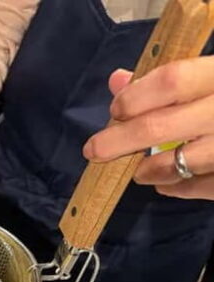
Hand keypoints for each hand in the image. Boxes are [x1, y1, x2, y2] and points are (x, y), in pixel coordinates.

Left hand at [83, 57, 213, 199]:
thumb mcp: (212, 76)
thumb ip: (169, 79)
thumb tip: (118, 82)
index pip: (169, 82)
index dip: (134, 98)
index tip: (115, 110)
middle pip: (159, 127)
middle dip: (118, 142)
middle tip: (95, 150)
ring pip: (179, 164)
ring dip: (149, 169)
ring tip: (138, 170)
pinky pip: (202, 188)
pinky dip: (177, 187)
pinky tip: (165, 183)